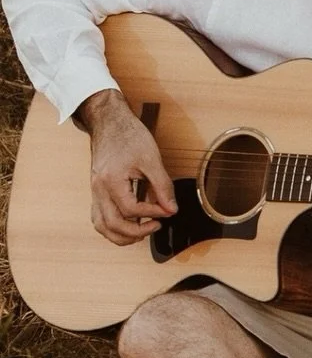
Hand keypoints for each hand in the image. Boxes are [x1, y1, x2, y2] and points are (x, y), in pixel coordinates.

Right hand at [81, 89, 177, 245]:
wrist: (109, 122)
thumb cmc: (129, 136)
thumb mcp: (152, 159)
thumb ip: (162, 186)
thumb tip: (171, 209)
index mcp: (111, 180)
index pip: (132, 209)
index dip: (153, 212)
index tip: (168, 210)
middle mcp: (98, 189)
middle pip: (112, 224)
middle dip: (136, 231)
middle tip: (156, 225)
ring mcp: (94, 191)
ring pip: (101, 225)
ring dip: (121, 235)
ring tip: (142, 230)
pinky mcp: (96, 191)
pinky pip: (99, 217)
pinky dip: (113, 227)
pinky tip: (130, 224)